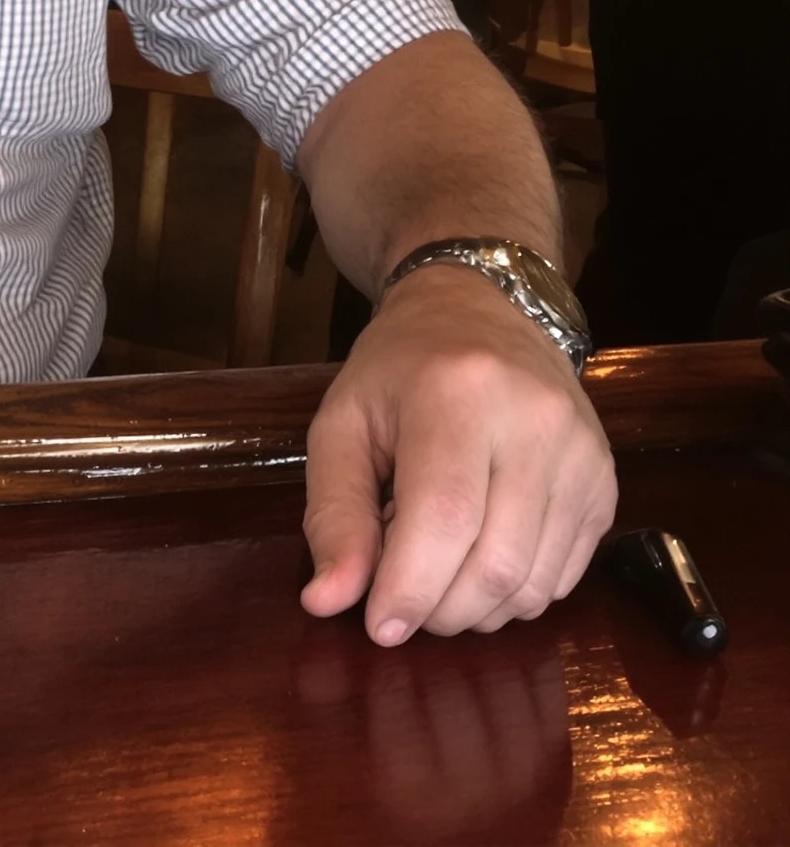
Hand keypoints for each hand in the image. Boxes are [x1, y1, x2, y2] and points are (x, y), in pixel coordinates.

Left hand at [300, 263, 616, 645]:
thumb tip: (326, 602)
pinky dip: (516, 594)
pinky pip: (565, 578)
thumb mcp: (342, 422)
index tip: (377, 626)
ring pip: (535, 584)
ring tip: (440, 572)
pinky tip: (481, 556)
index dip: (410, 590)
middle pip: (496, 565)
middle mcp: (535, 419)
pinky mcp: (607, 482)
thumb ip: (333, 513)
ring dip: (479, 610)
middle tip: (405, 602)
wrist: (480, 307)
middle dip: (442, 611)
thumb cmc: (399, 369)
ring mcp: (582, 452)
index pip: (445, 520)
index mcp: (458, 392)